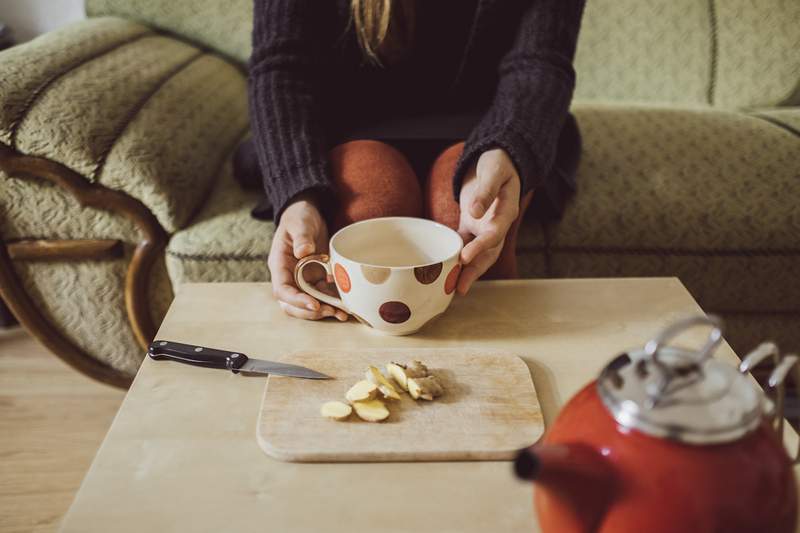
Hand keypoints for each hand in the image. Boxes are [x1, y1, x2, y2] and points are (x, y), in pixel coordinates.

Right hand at [267, 196, 348, 320]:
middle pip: (292, 304)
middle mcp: (289, 276)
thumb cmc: (299, 217)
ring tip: (342, 313)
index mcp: (280, 264)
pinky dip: (333, 303)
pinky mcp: (316, 279)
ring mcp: (303, 280)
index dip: (296, 300)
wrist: (307, 214)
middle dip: (310, 312)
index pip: (282, 289)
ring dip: (324, 311)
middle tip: (330, 311)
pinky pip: (322, 297)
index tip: (313, 304)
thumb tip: (302, 252)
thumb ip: (301, 237)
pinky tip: (347, 307)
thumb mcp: (300, 223)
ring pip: (308, 304)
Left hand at [456, 148, 520, 293]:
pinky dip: (454, 256)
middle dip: (474, 271)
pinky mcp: (471, 225)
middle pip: (488, 253)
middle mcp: (496, 224)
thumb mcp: (493, 171)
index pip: (495, 234)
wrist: (497, 160)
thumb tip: (475, 212)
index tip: (466, 257)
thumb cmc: (498, 163)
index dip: (481, 247)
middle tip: (460, 288)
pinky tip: (442, 269)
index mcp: (506, 212)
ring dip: (464, 270)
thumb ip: (486, 190)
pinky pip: (463, 244)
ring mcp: (484, 227)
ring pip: (476, 253)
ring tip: (450, 287)